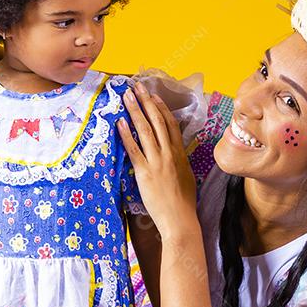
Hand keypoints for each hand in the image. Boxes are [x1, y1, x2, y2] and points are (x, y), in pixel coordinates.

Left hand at [117, 80, 197, 234]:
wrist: (180, 219)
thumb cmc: (183, 202)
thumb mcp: (186, 176)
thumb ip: (179, 161)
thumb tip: (175, 153)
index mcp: (180, 154)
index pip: (170, 124)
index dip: (161, 108)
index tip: (153, 96)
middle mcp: (169, 154)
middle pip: (157, 121)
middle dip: (146, 102)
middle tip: (137, 87)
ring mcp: (157, 161)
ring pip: (145, 130)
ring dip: (135, 111)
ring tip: (126, 96)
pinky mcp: (145, 172)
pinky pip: (134, 149)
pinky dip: (126, 134)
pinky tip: (120, 122)